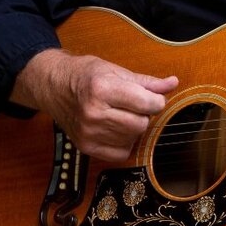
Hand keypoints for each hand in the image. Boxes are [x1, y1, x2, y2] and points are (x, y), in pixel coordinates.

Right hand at [10, 48, 178, 161]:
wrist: (53, 87)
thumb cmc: (86, 75)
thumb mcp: (117, 71)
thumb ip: (147, 82)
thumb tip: (172, 83)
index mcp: (103, 89)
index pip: (147, 104)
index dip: (156, 101)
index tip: (151, 97)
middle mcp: (94, 113)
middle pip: (141, 124)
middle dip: (143, 114)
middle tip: (132, 104)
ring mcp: (89, 133)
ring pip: (133, 138)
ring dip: (133, 128)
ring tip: (120, 114)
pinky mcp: (86, 147)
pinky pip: (121, 153)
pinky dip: (124, 142)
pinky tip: (115, 128)